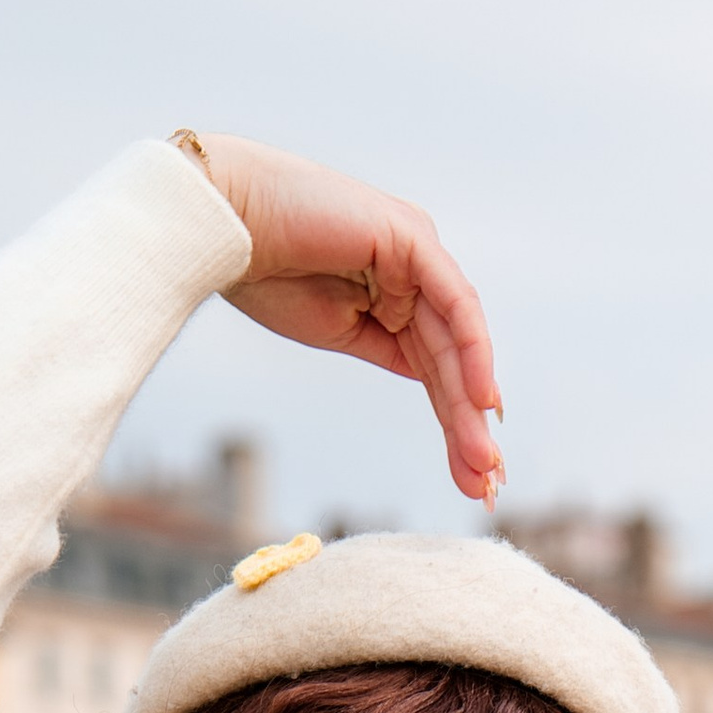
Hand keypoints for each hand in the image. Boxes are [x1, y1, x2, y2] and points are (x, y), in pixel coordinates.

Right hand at [182, 133, 504, 505]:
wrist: (225, 224)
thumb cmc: (262, 272)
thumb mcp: (336, 330)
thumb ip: (386, 349)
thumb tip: (428, 380)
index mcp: (394, 296)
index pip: (436, 371)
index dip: (454, 426)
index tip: (470, 484)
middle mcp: (413, 275)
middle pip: (451, 363)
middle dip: (468, 428)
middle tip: (487, 488)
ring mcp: (415, 254)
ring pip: (456, 342)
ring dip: (471, 406)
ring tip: (484, 462)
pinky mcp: (411, 238)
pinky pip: (454, 302)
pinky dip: (471, 351)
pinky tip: (482, 399)